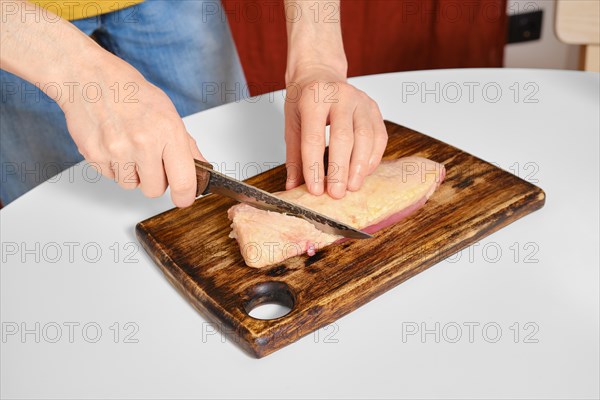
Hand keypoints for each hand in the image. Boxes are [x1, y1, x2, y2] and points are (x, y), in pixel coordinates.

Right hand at [61, 55, 203, 207]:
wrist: (89, 78)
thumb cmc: (130, 92)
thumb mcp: (168, 113)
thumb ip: (186, 145)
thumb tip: (201, 168)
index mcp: (168, 132)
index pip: (183, 181)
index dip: (185, 196)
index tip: (184, 198)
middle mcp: (143, 143)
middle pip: (154, 190)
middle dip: (155, 180)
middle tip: (151, 159)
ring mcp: (117, 151)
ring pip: (131, 186)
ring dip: (132, 173)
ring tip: (129, 147)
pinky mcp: (95, 155)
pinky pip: (111, 177)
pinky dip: (113, 166)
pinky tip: (113, 143)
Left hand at [284, 65, 387, 198]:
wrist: (320, 73)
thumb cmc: (305, 99)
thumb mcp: (292, 124)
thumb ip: (294, 157)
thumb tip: (293, 187)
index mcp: (313, 99)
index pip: (314, 138)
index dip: (314, 167)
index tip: (316, 190)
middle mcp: (339, 96)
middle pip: (343, 138)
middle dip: (340, 169)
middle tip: (337, 193)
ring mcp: (360, 100)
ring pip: (365, 137)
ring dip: (359, 166)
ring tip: (351, 187)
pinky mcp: (374, 108)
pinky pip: (379, 136)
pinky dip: (372, 158)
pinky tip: (363, 172)